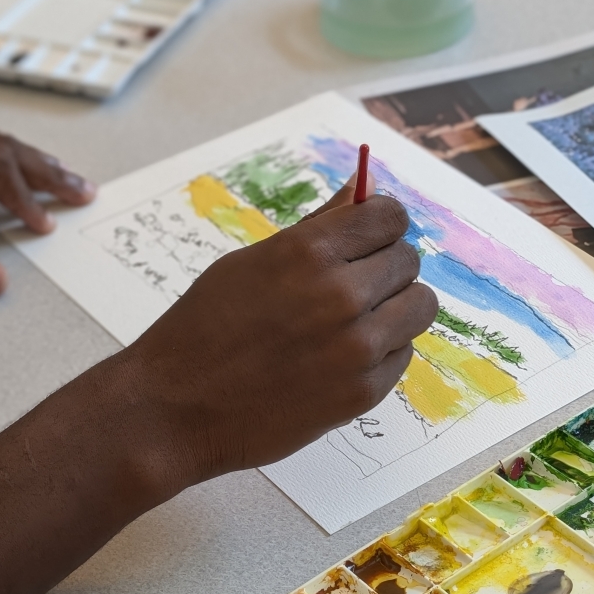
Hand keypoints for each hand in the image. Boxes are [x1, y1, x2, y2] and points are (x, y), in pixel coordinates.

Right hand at [111, 177, 437, 495]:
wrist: (174, 409)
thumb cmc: (203, 328)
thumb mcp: (253, 262)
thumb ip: (318, 225)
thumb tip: (365, 184)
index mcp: (310, 252)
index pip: (390, 216)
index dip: (380, 225)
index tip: (364, 240)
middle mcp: (341, 295)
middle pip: (409, 261)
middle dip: (384, 268)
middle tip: (347, 289)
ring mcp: (356, 348)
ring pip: (419, 308)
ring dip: (394, 309)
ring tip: (351, 323)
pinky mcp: (363, 393)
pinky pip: (402, 355)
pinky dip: (380, 354)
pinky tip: (338, 360)